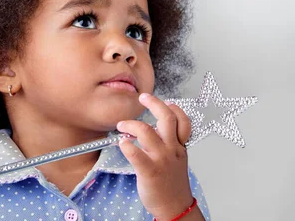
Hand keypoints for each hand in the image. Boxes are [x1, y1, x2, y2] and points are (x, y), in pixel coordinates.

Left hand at [116, 93, 193, 219]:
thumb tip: (155, 128)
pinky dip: (126, 145)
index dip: (175, 108)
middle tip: (143, 98)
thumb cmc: (172, 183)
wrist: (174, 207)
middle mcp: (172, 150)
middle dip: (154, 103)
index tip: (166, 102)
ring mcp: (161, 160)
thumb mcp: (177, 159)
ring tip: (122, 125)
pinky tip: (122, 143)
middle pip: (166, 119)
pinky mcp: (150, 171)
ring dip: (131, 124)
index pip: (183, 121)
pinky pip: (136, 153)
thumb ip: (169, 143)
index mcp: (179, 147)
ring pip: (147, 132)